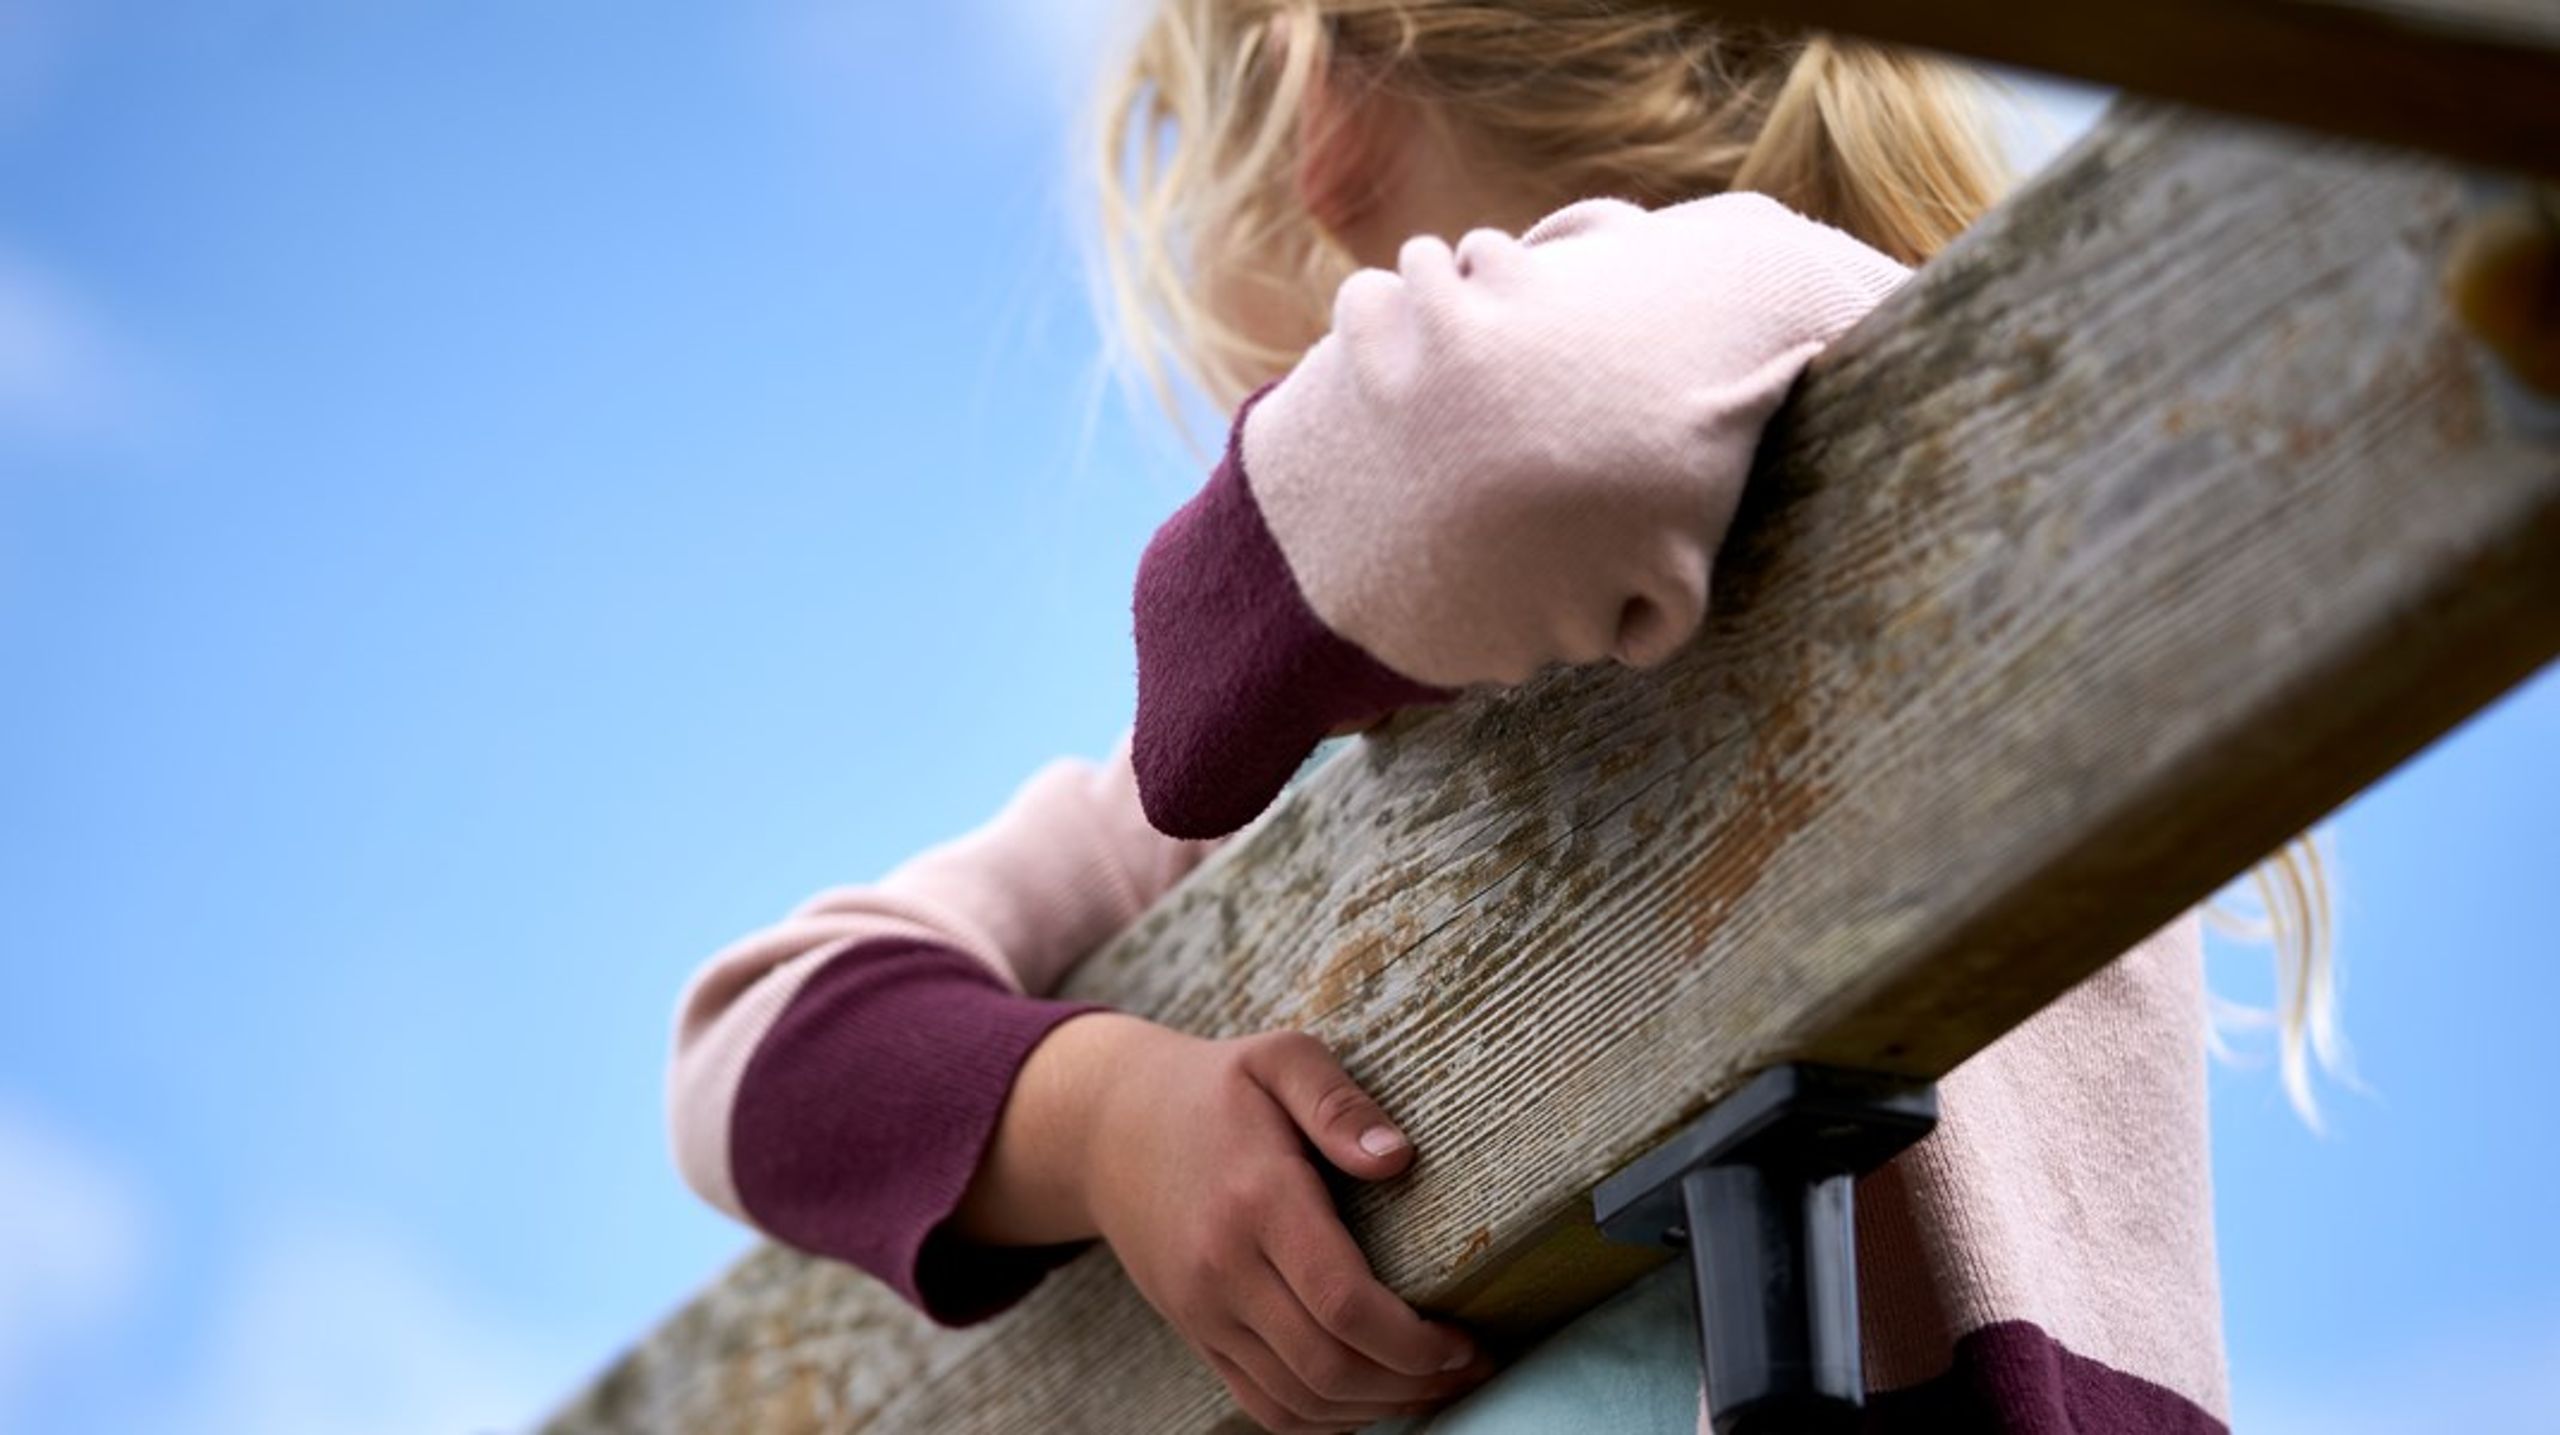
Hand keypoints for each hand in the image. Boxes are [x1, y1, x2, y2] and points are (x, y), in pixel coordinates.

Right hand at [956, 1015, 1492, 1431]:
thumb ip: (1339, 1103)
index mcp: (1257, 1200)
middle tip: (1468, 1365)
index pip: (1342, 1302)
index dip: (1413, 1341)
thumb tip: (1398, 1158)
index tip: (1464, 1339)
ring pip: (1298, 1400)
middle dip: (1412, 1383)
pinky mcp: (1196, 1333)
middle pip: (1327, 1366)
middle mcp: (1224, 1269)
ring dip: (1375, 1408)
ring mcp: (1204, 1311)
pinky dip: (1322, 1421)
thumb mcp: (1278, 1059)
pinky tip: (1369, 1397)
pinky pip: (1262, 1406)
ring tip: (1432, 1387)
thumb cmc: (1212, 1089)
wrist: (1107, 1129)